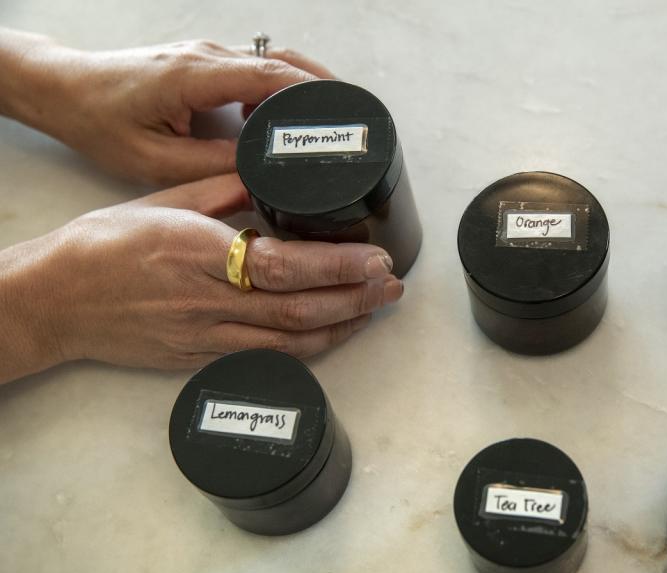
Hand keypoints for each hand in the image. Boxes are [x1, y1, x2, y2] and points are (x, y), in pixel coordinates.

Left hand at [0, 29, 333, 183]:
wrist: (68, 89)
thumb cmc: (99, 120)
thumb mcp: (154, 160)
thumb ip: (211, 166)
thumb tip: (259, 172)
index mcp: (193, 75)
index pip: (267, 75)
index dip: (310, 94)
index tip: (341, 113)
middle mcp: (204, 57)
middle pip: (280, 64)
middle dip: (320, 90)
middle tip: (347, 121)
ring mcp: (205, 56)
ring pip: (270, 64)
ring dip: (298, 90)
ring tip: (321, 126)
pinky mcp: (204, 63)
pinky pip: (253, 71)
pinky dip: (276, 92)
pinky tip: (278, 121)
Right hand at [0, 174, 402, 382]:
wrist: (53, 301)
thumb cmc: (101, 246)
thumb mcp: (161, 201)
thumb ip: (222, 194)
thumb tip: (269, 184)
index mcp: (196, 251)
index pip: (283, 265)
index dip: (336, 267)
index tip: (375, 258)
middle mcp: (205, 300)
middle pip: (298, 308)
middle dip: (356, 298)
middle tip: (393, 285)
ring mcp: (204, 336)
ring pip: (290, 341)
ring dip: (342, 326)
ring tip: (376, 308)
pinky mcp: (199, 359)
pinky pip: (267, 357)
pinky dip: (307, 347)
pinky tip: (333, 333)